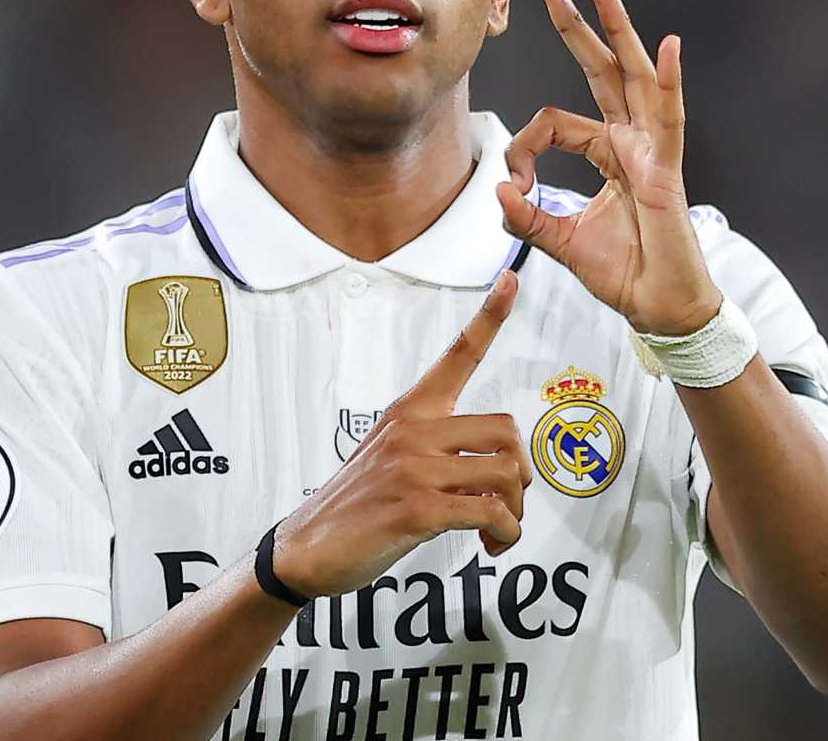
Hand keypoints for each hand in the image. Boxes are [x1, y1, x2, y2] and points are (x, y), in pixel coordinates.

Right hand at [275, 271, 531, 598]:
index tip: (510, 280)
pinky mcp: (418, 508)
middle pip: (505, 429)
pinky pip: (490, 512)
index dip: (489, 317)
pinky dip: (505, 532)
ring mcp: (414, 468)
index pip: (457, 354)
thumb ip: (439, 449)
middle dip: (519, 473)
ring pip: (504, 472)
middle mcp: (413, 430)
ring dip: (515, 509)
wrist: (307, 548)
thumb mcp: (392, 458)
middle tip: (507, 501)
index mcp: (409, 411)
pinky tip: (492, 543)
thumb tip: (493, 467)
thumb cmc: (356, 506)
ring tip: (499, 529)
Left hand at [494, 0, 724, 336]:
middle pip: (602, 69)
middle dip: (577, 25)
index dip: (522, 147)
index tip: (510, 186)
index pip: (555, 121)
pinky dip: (668, 82)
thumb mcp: (561, 242)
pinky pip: (669, 119)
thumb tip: (497, 190)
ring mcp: (652, 150)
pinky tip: (668, 47)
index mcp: (608, 152)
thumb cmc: (624, 271)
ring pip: (633, 76)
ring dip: (617, 27)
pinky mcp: (667, 170)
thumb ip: (529, 217)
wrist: (659, 307)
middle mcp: (631, 140)